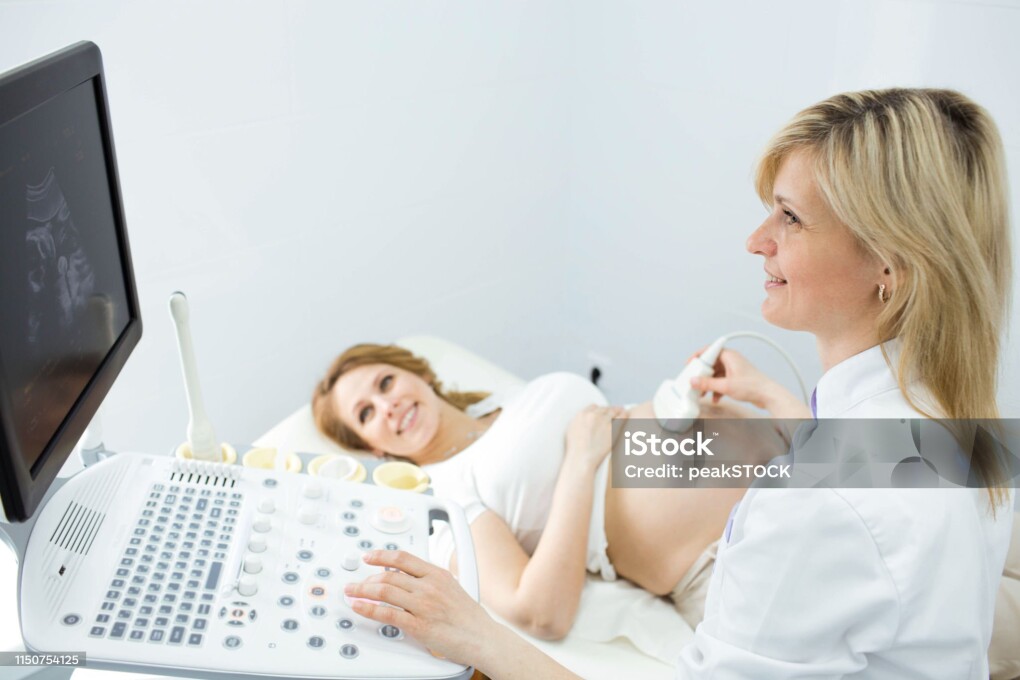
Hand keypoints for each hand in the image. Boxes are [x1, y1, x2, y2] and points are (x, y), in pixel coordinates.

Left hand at [344, 550, 498, 665]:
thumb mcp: (452, 587)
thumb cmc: (469, 617)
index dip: (381, 555)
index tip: (369, 557)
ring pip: (384, 590)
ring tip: (352, 592)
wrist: (482, 637)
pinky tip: (359, 607)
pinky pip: (386, 614)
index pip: (403, 558)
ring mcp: (423, 605)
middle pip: (389, 574)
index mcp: (437, 574)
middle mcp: (429, 586)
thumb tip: (408, 578)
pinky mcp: (418, 625)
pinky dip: (368, 609)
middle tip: (356, 583)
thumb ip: (430, 580)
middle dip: (367, 578)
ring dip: (362, 590)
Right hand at [565, 404, 626, 471]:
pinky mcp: (613, 428)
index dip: (598, 410)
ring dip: (617, 410)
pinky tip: (625, 414)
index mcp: (582, 414)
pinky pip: (621, 417)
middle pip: (604, 408)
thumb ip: (579, 421)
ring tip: (621, 410)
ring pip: (613, 410)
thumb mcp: (571, 429)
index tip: (601, 413)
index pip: (593, 407)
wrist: (581, 457)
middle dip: (609, 410)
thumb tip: (585, 419)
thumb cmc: (575, 448)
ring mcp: (603, 421)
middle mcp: (593, 415)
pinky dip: (623, 414)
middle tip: (614, 410)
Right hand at [688, 349, 808, 417]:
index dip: (697, 357)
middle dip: (702, 374)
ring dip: (708, 383)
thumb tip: (693, 381)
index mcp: (729, 356)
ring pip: (715, 373)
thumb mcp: (726, 386)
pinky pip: (721, 380)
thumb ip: (707, 384)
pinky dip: (716, 388)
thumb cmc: (754, 386)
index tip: (689, 364)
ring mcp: (734, 369)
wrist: (768, 396)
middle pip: (710, 363)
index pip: (709, 350)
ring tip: (702, 392)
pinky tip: (715, 397)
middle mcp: (731, 360)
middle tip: (694, 381)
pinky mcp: (736, 379)